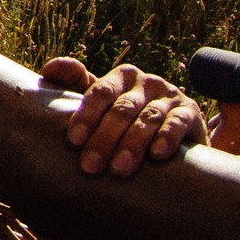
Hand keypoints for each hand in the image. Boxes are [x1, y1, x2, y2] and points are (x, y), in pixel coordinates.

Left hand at [39, 57, 203, 177]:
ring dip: (132, 145)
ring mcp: (170, 95)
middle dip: (104, 139)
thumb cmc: (129, 120)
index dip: (86, 115)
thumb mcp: (105, 104)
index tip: (73, 141)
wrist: (177, 136)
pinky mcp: (191, 113)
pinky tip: (157, 155)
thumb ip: (76, 85)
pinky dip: (167, 138)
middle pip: (121, 109)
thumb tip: (49, 70)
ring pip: (147, 119)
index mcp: (121, 77)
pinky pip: (177, 123)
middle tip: (90, 166)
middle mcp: (146, 82)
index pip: (99, 92)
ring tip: (118, 170)